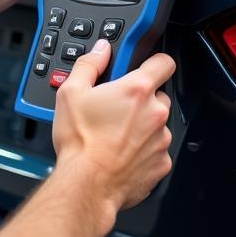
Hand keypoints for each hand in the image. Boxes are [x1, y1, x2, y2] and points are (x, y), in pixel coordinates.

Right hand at [52, 39, 174, 214]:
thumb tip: (100, 50)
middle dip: (142, 99)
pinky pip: (156, 150)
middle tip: (118, 107)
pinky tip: (122, 153)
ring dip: (143, 126)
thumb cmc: (80, 142)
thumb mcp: (71, 92)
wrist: (87, 185)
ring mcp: (161, 140)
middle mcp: (155, 113)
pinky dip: (143, 150)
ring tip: (116, 134)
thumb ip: (89, 64)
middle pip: (159, 95)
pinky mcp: (161, 164)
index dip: (154, 62)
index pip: (164, 62)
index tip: (144, 67)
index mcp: (137, 90)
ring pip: (157, 124)